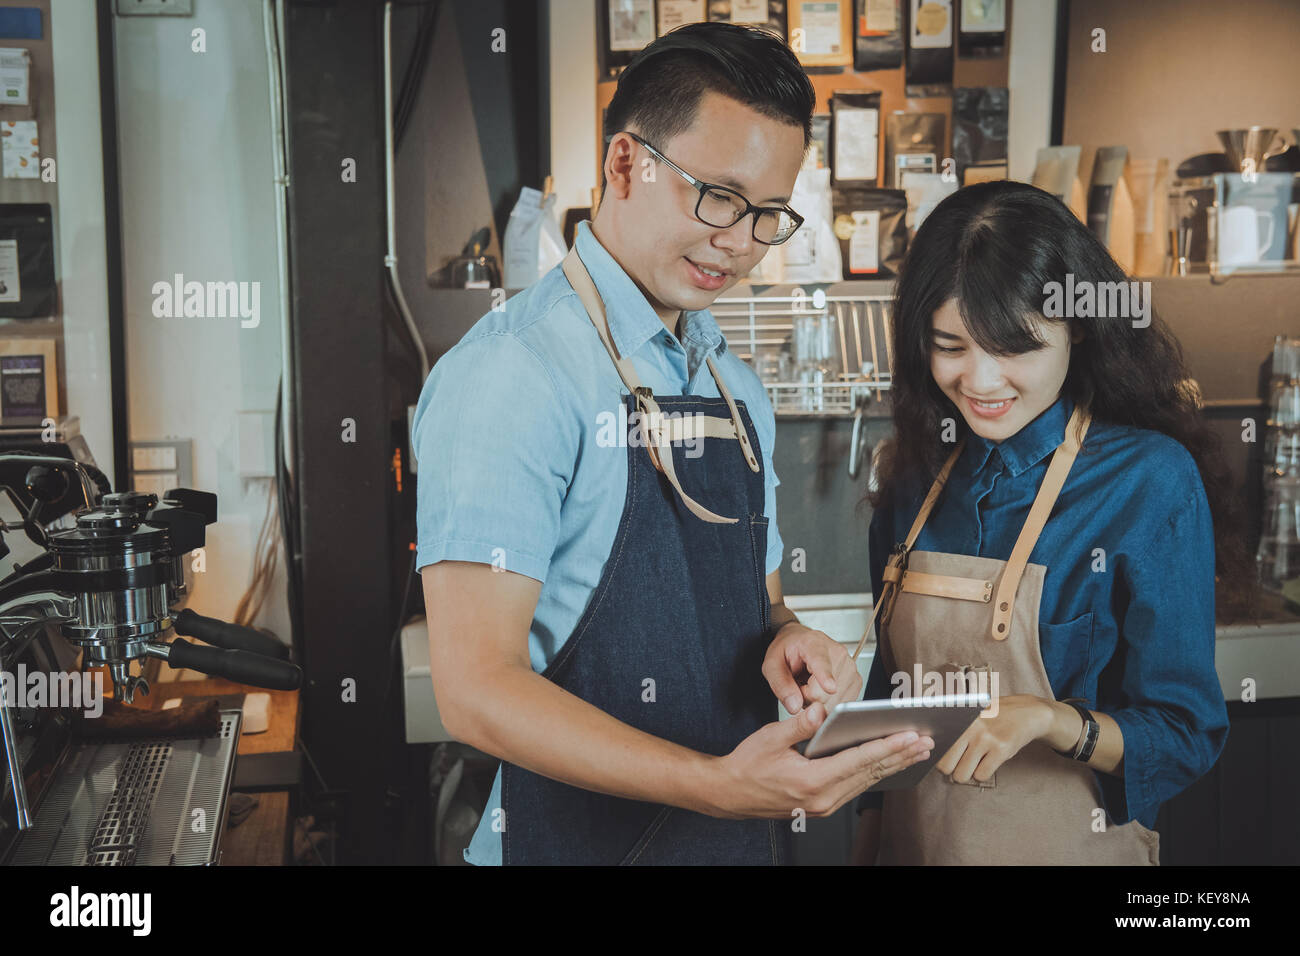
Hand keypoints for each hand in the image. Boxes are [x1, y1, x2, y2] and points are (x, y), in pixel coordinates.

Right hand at [707, 702, 933, 819]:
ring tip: (916, 751)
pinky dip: (875, 772)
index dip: (887, 746)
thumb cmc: (747, 765)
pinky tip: (889, 763)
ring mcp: (824, 805)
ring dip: (893, 765)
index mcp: (811, 781)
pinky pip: (856, 787)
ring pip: (867, 781)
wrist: (730, 794)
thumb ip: (799, 723)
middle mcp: (822, 798)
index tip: (910, 736)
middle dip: (900, 756)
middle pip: (870, 773)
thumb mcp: (770, 738)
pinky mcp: (822, 805)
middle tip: (926, 741)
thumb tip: (823, 708)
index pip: (859, 760)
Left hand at [762, 622, 862, 714]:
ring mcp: (850, 666)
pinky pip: (841, 703)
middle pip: (825, 692)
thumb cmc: (787, 651)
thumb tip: (794, 706)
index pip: (821, 662)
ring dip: (819, 702)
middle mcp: (838, 653)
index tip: (830, 687)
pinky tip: (822, 692)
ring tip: (811, 686)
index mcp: (814, 643)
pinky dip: (829, 704)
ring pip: (834, 701)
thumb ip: (781, 685)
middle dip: (809, 697)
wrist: (800, 643)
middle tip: (801, 684)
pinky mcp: (856, 680)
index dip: (825, 677)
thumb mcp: (772, 665)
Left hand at [936, 694, 1055, 783]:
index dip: (938, 756)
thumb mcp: (972, 714)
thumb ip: (954, 728)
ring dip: (967, 773)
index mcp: (959, 718)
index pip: (937, 746)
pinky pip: (981, 775)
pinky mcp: (1001, 750)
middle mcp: (970, 728)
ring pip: (962, 774)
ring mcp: (986, 739)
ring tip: (974, 763)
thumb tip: (932, 749)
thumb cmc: (994, 716)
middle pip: (945, 766)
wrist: (1027, 713)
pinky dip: (982, 774)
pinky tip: (988, 762)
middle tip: (960, 763)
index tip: (944, 757)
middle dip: (951, 769)